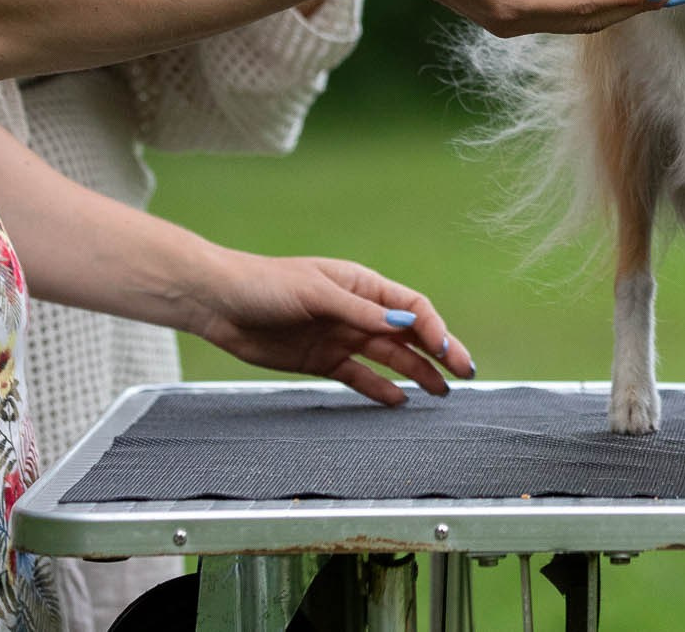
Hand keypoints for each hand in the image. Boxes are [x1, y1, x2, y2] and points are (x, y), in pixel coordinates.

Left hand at [193, 252, 473, 404]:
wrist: (220, 302)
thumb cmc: (267, 284)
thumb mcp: (317, 293)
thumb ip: (361, 313)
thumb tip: (406, 326)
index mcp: (361, 285)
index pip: (411, 308)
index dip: (434, 329)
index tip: (448, 353)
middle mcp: (356, 311)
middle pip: (407, 334)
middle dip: (438, 352)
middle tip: (465, 374)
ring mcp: (340, 336)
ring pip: (388, 357)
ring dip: (416, 373)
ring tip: (442, 393)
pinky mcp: (321, 360)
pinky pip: (359, 376)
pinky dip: (380, 388)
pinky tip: (399, 401)